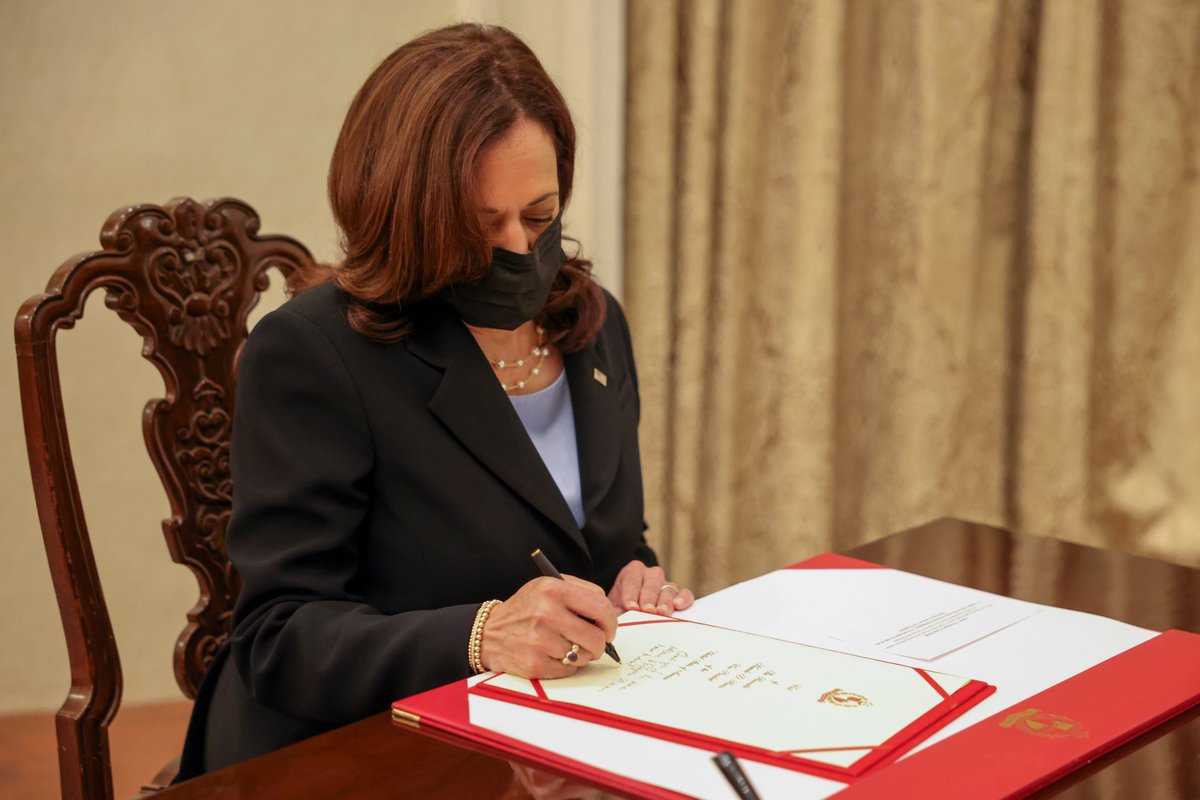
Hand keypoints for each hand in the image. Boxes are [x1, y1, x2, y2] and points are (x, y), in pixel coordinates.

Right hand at [480, 575, 617, 677]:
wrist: (489, 633)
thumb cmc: (526, 609)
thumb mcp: (547, 586)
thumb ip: (579, 592)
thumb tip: (608, 615)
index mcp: (552, 589)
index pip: (600, 605)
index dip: (610, 620)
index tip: (607, 626)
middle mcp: (546, 613)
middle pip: (596, 636)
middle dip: (600, 642)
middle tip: (593, 641)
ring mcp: (540, 640)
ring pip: (585, 656)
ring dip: (582, 654)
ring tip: (567, 646)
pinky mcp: (535, 664)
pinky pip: (569, 669)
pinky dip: (567, 665)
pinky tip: (554, 655)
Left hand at [607, 560, 694, 615]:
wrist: (635, 604)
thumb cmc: (624, 604)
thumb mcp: (615, 604)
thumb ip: (615, 610)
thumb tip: (615, 621)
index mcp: (633, 572)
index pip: (631, 581)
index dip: (630, 594)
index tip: (630, 607)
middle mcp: (651, 575)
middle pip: (651, 585)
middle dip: (648, 599)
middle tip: (647, 610)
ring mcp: (666, 584)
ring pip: (668, 590)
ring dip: (665, 602)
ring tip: (661, 612)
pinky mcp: (678, 594)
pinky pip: (685, 594)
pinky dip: (683, 599)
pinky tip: (678, 605)